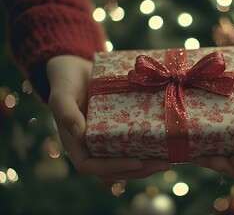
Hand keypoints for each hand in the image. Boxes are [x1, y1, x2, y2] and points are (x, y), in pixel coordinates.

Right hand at [46, 55, 169, 182]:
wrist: (76, 66)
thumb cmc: (65, 79)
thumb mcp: (62, 92)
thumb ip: (65, 110)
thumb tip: (77, 134)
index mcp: (75, 142)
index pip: (90, 166)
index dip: (113, 168)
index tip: (137, 162)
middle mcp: (91, 144)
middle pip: (113, 168)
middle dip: (139, 170)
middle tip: (164, 164)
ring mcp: (106, 137)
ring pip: (125, 158)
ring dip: (146, 162)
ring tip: (169, 158)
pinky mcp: (118, 127)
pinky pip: (131, 141)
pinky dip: (147, 145)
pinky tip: (166, 141)